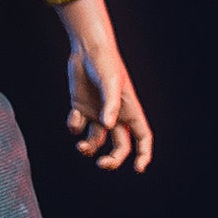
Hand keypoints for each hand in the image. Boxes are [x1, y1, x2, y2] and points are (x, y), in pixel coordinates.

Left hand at [57, 0, 151, 171]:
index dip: (143, 155)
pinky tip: (74, 116)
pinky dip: (75, 126)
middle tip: (102, 164)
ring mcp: (97, 113)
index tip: (138, 169)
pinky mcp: (81, 108)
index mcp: (129, 110)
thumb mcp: (110, 81)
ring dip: (89, 148)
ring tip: (81, 146)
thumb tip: (108, 125)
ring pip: (96, 141)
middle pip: (120, 147)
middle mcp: (114, 115)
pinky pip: (78, 127)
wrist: (86, 49)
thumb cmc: (105, 62)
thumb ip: (110, 103)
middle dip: (113, 159)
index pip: (143, 137)